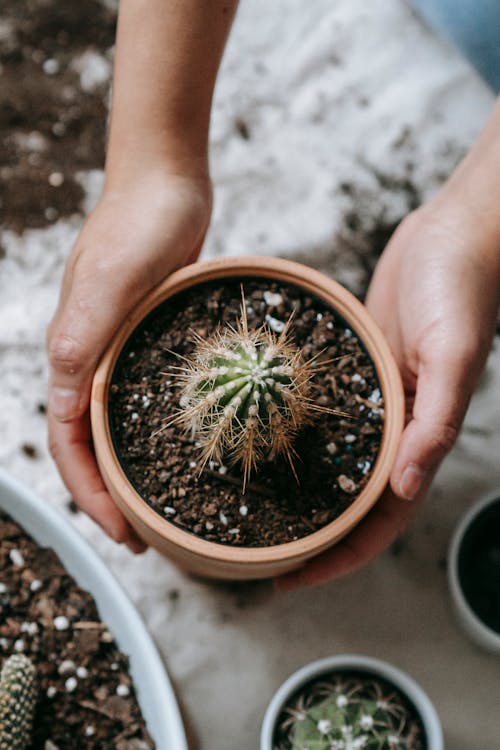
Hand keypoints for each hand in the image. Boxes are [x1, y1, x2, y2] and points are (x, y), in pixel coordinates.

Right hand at [47, 171, 211, 550]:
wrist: (168, 181)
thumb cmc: (137, 224)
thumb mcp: (110, 283)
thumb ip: (82, 339)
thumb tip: (61, 402)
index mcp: (74, 355)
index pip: (69, 444)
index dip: (89, 495)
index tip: (122, 532)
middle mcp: (92, 358)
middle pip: (91, 444)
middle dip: (110, 496)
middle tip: (146, 536)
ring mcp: (122, 349)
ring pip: (118, 426)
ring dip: (133, 470)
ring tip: (164, 506)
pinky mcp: (153, 338)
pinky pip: (147, 397)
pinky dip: (157, 431)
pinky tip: (189, 446)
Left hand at [277, 197, 499, 589]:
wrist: (453, 233)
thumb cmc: (462, 288)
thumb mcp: (454, 352)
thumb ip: (437, 420)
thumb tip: (407, 486)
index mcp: (422, 435)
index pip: (380, 518)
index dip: (338, 556)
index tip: (289, 578)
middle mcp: (395, 426)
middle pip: (349, 499)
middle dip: (309, 534)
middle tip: (257, 554)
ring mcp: (373, 399)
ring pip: (333, 460)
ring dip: (299, 490)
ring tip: (251, 508)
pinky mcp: (357, 369)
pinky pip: (323, 412)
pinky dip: (297, 432)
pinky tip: (258, 435)